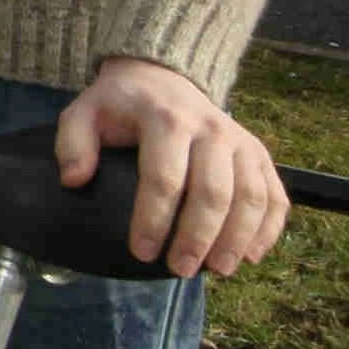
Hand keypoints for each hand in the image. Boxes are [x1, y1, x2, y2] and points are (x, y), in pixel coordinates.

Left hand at [57, 55, 289, 276]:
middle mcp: (211, 130)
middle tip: (180, 270)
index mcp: (166, 120)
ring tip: (217, 271)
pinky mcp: (259, 154)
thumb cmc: (120, 105)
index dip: (153, 219)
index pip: (164, 177)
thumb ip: (72, 143)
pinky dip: (269, 228)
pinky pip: (275, 194)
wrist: (163, 77)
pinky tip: (251, 256)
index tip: (140, 251)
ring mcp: (241, 142)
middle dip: (198, 237)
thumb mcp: (84, 113)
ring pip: (251, 196)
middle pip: (213, 192)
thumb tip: (74, 180)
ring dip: (237, 238)